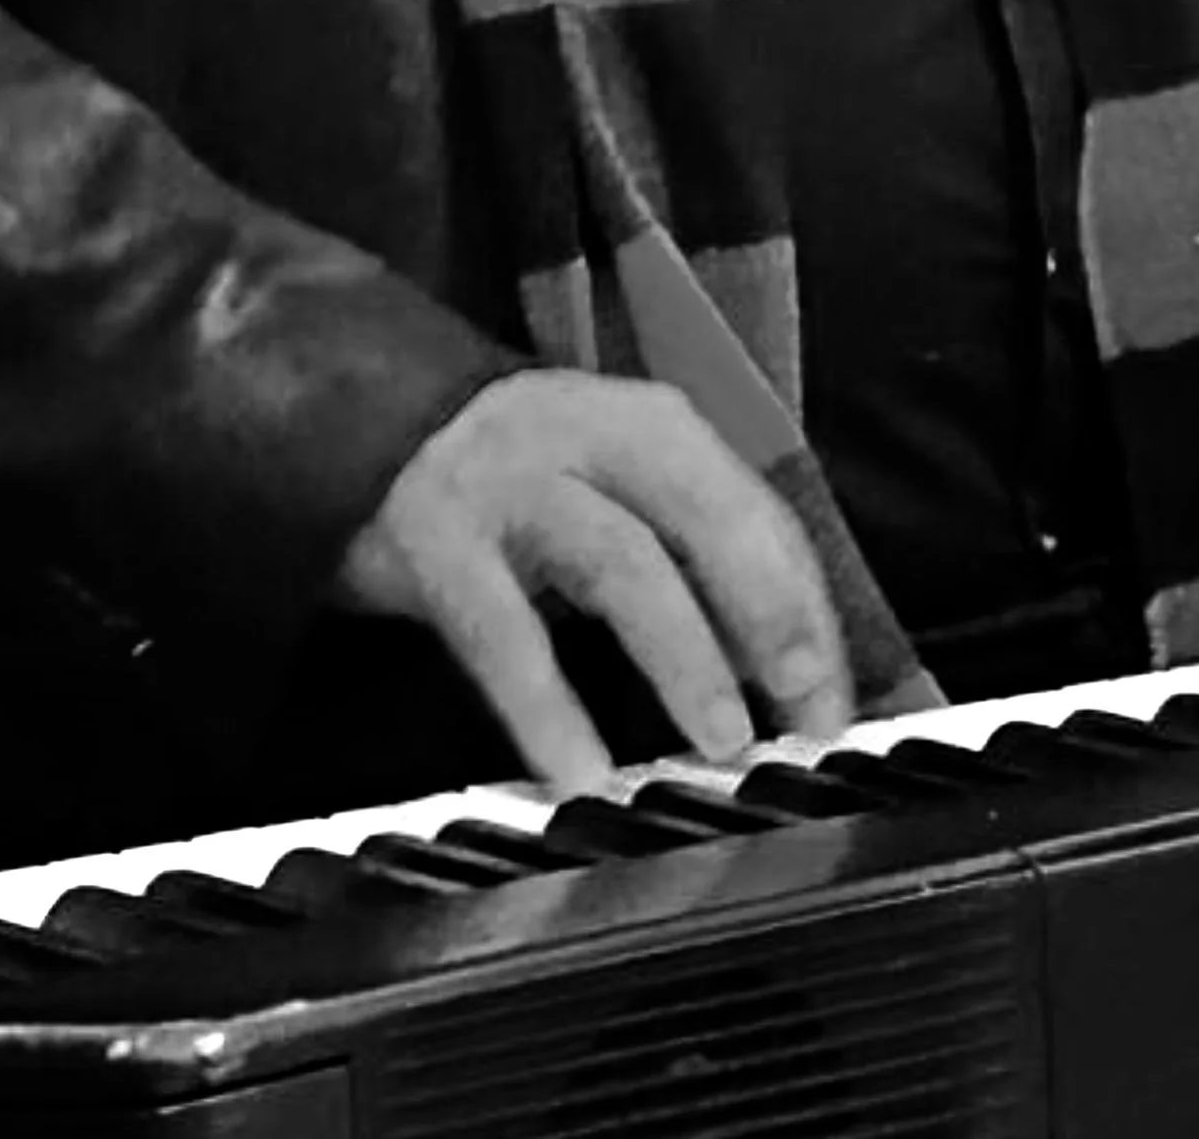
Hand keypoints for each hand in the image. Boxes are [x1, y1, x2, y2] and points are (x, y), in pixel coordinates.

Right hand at [336, 369, 852, 791]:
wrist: (362, 423)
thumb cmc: (517, 477)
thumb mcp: (614, 485)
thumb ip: (692, 551)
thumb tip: (790, 664)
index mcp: (652, 425)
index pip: (757, 513)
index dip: (808, 609)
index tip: (836, 702)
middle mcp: (591, 437)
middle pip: (708, 520)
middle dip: (770, 619)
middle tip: (806, 713)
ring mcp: (512, 484)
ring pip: (622, 563)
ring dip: (683, 656)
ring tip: (722, 742)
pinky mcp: (438, 540)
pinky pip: (505, 634)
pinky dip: (550, 710)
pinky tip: (580, 775)